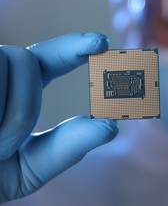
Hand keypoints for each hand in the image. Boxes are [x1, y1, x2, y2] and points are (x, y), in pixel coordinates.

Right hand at [0, 33, 118, 202]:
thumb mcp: (25, 170)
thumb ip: (66, 148)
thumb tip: (112, 126)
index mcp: (13, 92)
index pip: (45, 60)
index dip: (73, 48)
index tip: (101, 42)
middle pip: (26, 62)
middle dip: (21, 107)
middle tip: (0, 145)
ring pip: (7, 62)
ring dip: (3, 115)